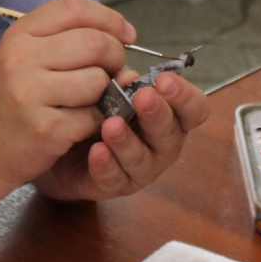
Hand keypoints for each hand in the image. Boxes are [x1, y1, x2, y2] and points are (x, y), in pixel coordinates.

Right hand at [0, 0, 134, 187]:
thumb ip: (68, 39)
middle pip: (94, 43)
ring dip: (106, 93)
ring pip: (98, 80)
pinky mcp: (45, 128)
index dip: (108, 18)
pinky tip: (80, 124)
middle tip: (112, 71)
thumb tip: (125, 36)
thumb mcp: (26, 56)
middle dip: (115, 56)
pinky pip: (94, 116)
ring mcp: (31, 93)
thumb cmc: (11, 97)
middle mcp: (21, 59)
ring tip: (90, 100)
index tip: (126, 34)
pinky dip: (96, 121)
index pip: (74, 8)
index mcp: (19, 34)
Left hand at [33, 70, 209, 200]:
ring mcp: (141, 169)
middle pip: (171, 134)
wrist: (66, 141)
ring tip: (111, 125)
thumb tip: (130, 76)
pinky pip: (113, 178)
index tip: (164, 80)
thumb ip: (123, 82)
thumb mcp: (111, 88)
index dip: (185, 96)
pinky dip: (105, 164)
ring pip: (142, 159)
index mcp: (171, 115)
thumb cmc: (99, 108)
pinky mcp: (114, 185)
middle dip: (158, 114)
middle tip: (143, 97)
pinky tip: (97, 151)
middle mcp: (162, 144)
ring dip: (127, 141)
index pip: (194, 109)